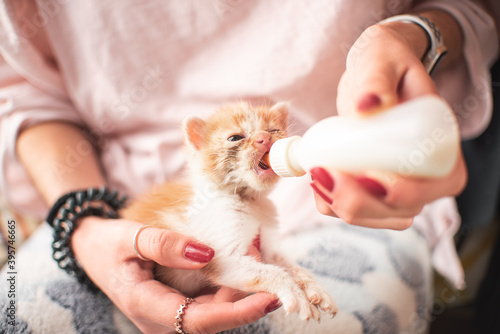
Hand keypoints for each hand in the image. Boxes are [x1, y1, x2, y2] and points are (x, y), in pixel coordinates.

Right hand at [71, 217, 277, 333]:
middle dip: (247, 300)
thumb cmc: (107, 244)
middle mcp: (162, 320)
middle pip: (214, 319)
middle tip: (273, 274)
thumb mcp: (129, 238)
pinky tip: (241, 263)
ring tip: (258, 259)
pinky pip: (209, 300)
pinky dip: (228, 285)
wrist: (92, 250)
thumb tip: (207, 253)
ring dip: (240, 291)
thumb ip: (164, 245)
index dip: (237, 313)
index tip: (269, 298)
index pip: (200, 320)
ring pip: (214, 311)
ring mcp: (170, 314)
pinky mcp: (177, 305)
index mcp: (147, 307)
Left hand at [311, 20, 466, 228]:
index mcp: (442, 149)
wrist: (375, 76)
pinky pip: (354, 210)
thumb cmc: (386, 64)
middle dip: (354, 201)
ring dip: (338, 205)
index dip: (392, 193)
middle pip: (396, 212)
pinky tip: (317, 178)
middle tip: (319, 171)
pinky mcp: (376, 191)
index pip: (426, 188)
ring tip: (316, 170)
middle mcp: (428, 178)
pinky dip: (331, 202)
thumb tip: (367, 104)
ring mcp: (401, 189)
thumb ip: (377, 79)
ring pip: (373, 217)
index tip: (356, 175)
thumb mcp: (383, 60)